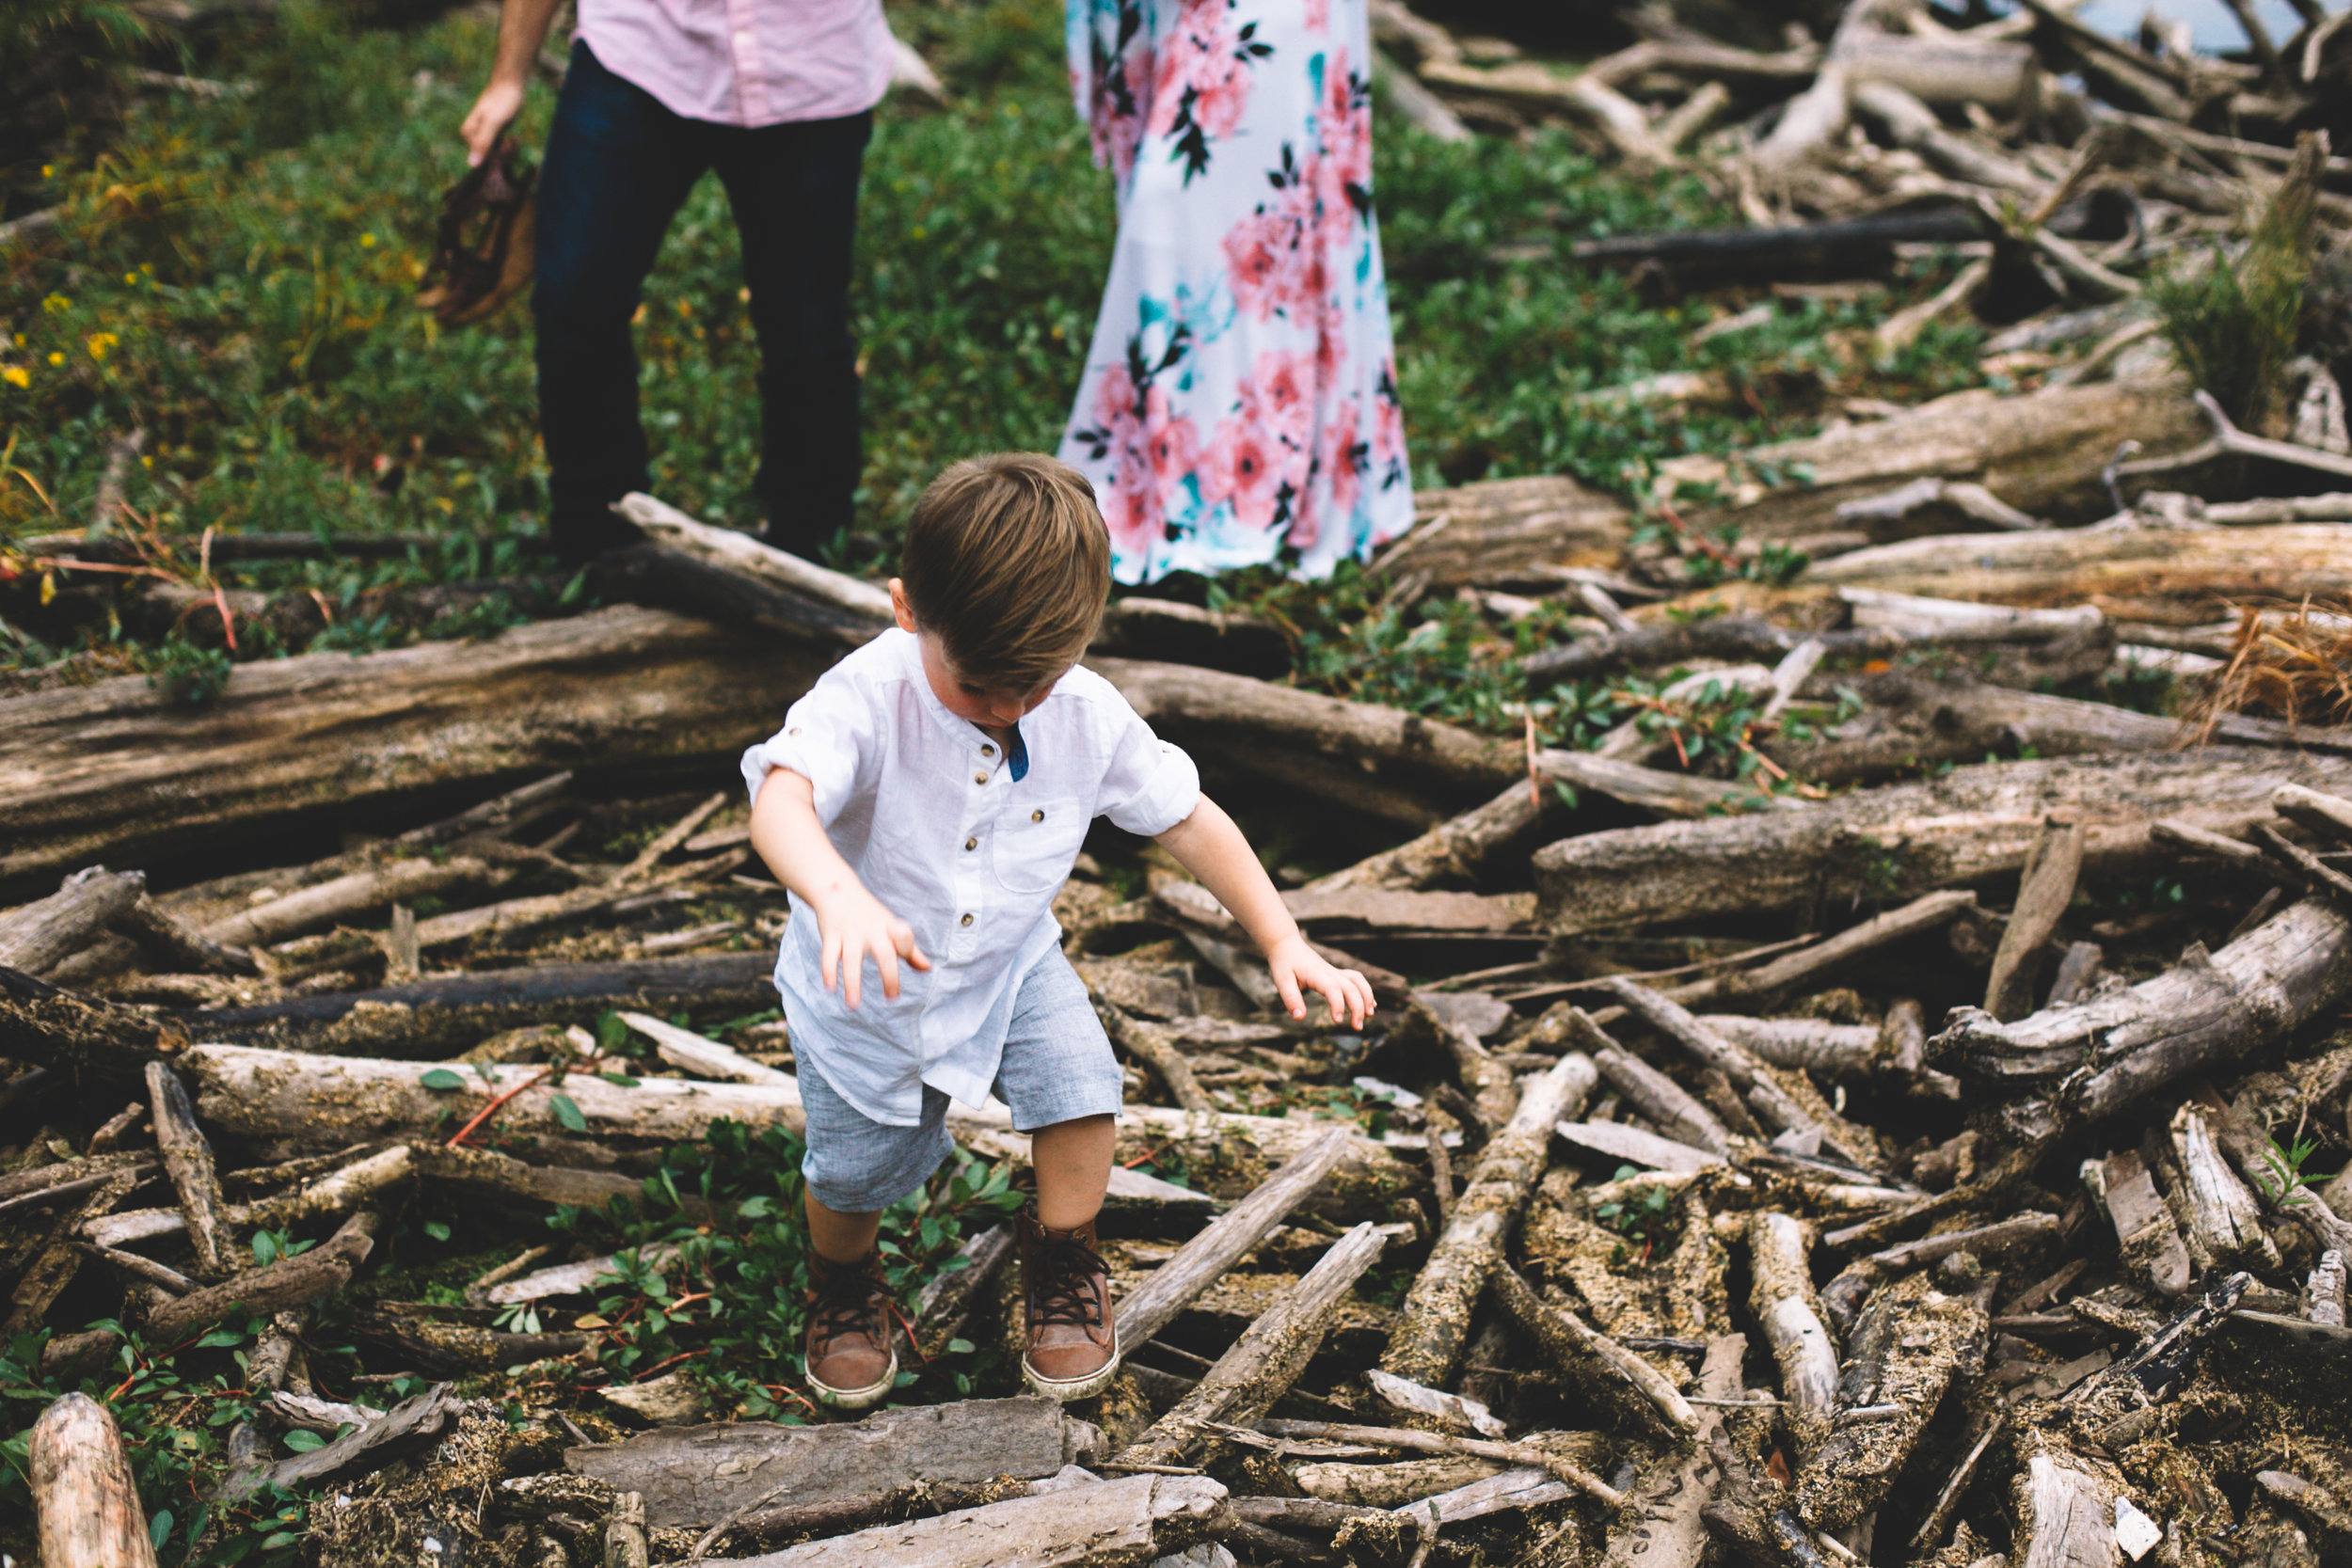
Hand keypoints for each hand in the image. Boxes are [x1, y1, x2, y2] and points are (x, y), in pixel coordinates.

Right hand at [460, 77, 525, 166]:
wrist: (510, 83)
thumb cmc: (501, 100)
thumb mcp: (493, 122)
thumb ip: (483, 142)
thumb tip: (472, 164)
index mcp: (468, 133)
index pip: (481, 159)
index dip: (496, 156)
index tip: (506, 144)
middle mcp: (473, 135)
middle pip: (489, 157)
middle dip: (503, 153)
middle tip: (512, 140)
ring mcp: (484, 134)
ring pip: (496, 153)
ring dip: (508, 150)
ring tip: (514, 139)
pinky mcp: (494, 132)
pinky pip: (501, 147)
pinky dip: (509, 146)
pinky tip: (514, 139)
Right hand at [811, 886, 930, 1008]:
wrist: (837, 889)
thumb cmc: (869, 914)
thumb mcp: (891, 927)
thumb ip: (910, 950)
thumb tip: (928, 969)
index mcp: (888, 928)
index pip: (904, 936)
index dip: (908, 948)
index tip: (908, 961)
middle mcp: (871, 930)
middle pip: (884, 952)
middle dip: (889, 975)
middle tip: (892, 997)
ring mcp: (850, 933)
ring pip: (851, 959)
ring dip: (852, 982)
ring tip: (853, 1005)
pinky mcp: (831, 935)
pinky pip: (828, 955)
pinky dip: (828, 971)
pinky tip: (830, 988)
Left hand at [1266, 935, 1375, 1028]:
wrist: (1286, 944)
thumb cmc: (1283, 964)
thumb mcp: (1281, 981)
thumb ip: (1291, 999)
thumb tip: (1299, 1018)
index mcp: (1315, 974)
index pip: (1332, 989)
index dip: (1338, 1004)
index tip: (1338, 1022)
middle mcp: (1329, 971)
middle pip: (1351, 987)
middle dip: (1358, 1007)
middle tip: (1357, 1028)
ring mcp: (1334, 971)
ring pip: (1357, 981)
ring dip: (1366, 997)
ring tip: (1370, 1015)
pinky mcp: (1336, 973)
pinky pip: (1356, 979)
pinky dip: (1365, 991)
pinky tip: (1371, 1004)